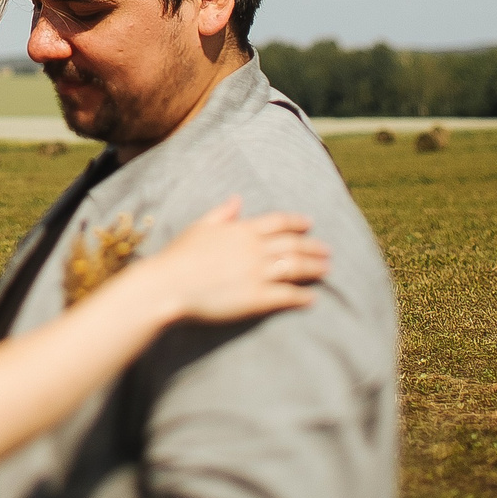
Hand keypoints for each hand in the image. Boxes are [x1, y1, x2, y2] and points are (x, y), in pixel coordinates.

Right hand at [138, 198, 326, 324]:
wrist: (168, 285)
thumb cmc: (179, 256)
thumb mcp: (200, 227)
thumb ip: (222, 213)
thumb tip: (238, 199)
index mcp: (242, 230)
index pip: (279, 222)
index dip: (297, 222)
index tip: (310, 223)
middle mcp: (254, 249)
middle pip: (294, 245)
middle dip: (314, 247)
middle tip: (328, 251)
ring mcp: (258, 273)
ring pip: (296, 268)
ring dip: (314, 269)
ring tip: (326, 271)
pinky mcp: (257, 298)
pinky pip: (287, 296)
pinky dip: (302, 297)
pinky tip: (311, 299)